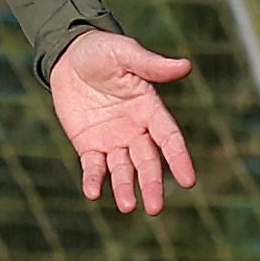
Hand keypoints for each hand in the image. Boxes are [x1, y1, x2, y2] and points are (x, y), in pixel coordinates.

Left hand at [49, 30, 195, 216]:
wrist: (69, 57)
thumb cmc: (103, 51)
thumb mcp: (126, 54)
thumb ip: (151, 65)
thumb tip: (185, 66)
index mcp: (150, 109)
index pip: (169, 138)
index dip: (179, 158)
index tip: (189, 181)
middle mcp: (135, 130)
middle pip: (147, 162)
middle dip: (152, 184)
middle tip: (155, 208)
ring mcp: (112, 140)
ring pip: (122, 170)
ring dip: (125, 188)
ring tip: (126, 207)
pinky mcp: (88, 146)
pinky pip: (93, 167)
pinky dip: (94, 180)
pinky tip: (93, 193)